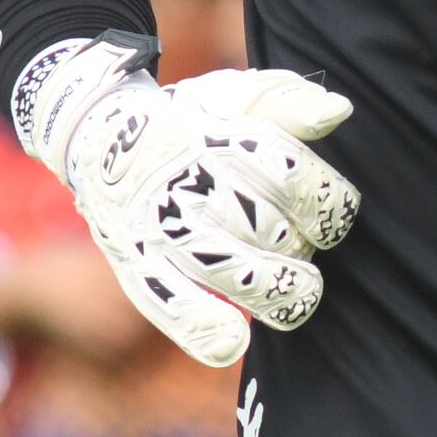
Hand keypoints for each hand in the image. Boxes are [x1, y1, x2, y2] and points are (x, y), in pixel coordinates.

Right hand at [17, 46, 359, 374]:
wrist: (99, 138)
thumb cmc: (186, 122)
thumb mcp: (233, 96)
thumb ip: (288, 101)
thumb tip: (337, 112)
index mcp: (220, 139)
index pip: (294, 177)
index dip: (326, 201)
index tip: (324, 209)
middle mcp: (190, 185)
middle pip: (271, 229)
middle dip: (302, 244)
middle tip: (301, 246)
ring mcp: (161, 229)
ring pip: (237, 274)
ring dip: (279, 291)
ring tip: (297, 292)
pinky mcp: (136, 265)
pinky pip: (170, 305)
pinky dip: (203, 329)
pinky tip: (233, 341)